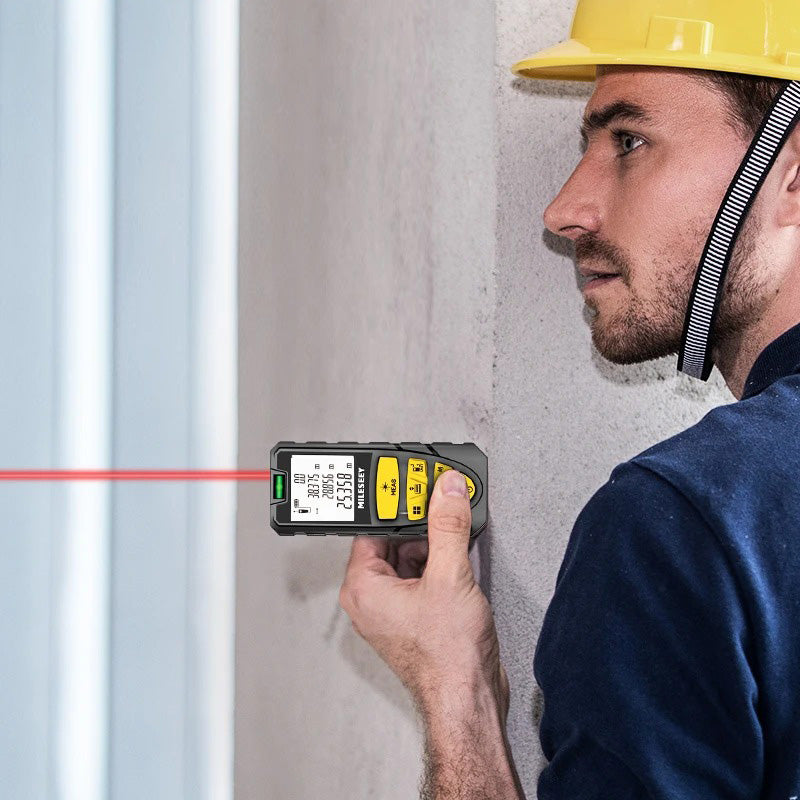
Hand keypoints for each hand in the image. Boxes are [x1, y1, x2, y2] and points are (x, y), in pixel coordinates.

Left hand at [338, 469, 508, 720]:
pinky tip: (461, 556)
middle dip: (421, 524)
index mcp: (363, 587)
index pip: (370, 527)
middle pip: (392, 540)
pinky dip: (441, 563)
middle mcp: (373, 599)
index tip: (415, 487)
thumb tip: (446, 491)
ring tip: (456, 532)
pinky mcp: (416, 618)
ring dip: (434, 544)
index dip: (394, 505)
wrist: (470, 700)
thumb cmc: (446, 658)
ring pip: (410, 559)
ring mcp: (394, 611)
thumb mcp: (449, 575)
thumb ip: (447, 525)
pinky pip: (422, 577)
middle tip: (442, 505)